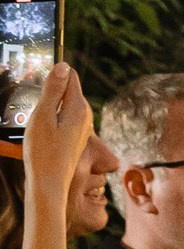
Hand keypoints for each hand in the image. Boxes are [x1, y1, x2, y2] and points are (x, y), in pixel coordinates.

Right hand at [20, 67, 90, 210]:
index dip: (52, 74)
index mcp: (78, 106)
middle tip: (34, 109)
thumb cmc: (43, 152)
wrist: (49, 183)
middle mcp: (84, 115)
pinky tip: (41, 133)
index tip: (38, 84)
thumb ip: (53, 90)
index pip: (69, 75)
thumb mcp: (43, 116)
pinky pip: (61, 118)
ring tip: (37, 125)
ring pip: (62, 105)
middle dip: (49, 93)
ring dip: (47, 108)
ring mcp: (81, 126)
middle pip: (66, 90)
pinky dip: (50, 120)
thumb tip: (63, 66)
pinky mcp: (75, 136)